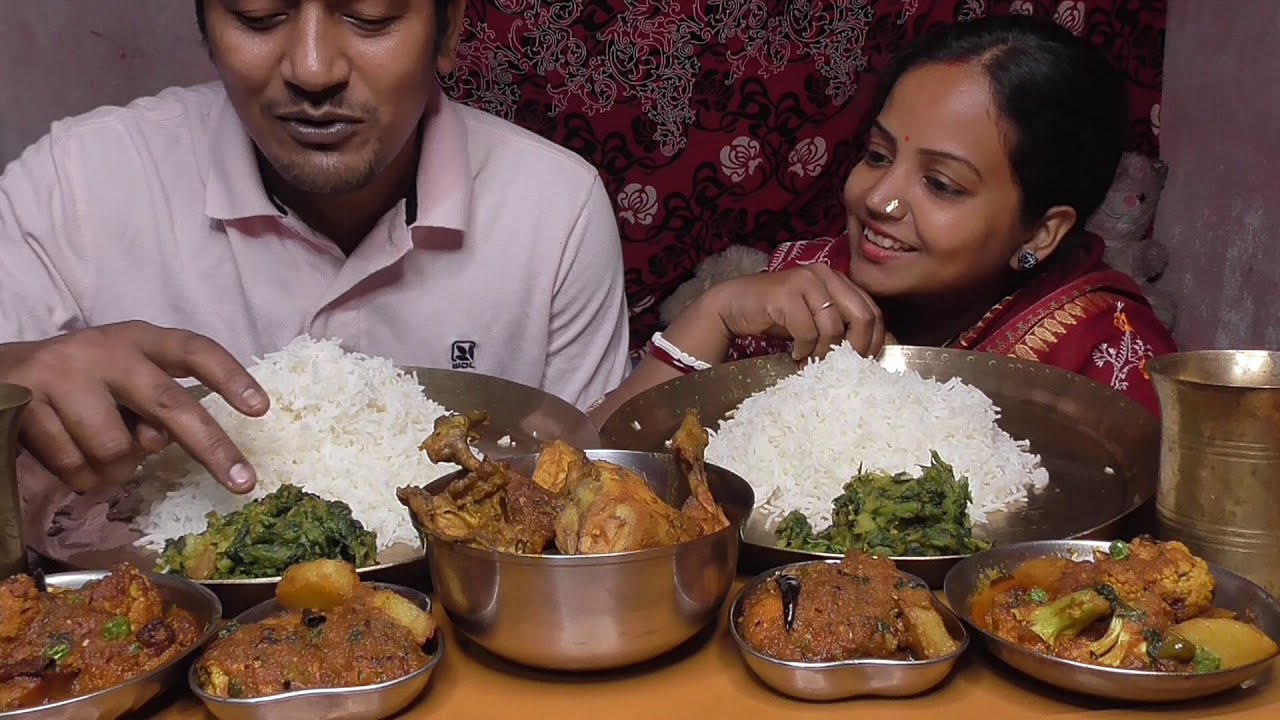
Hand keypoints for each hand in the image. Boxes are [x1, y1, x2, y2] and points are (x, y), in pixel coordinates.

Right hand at [0, 321, 268, 493]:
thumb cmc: (81, 383)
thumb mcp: (123, 380)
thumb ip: (154, 404)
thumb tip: (167, 441)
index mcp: (138, 338)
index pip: (193, 349)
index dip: (229, 377)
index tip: (260, 408)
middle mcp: (104, 350)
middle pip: (168, 405)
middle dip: (212, 448)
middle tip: (244, 484)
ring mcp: (61, 376)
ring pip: (117, 450)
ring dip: (117, 468)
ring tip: (99, 450)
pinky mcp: (26, 407)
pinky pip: (75, 467)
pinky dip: (80, 476)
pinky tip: (68, 454)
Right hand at [710, 264, 885, 359]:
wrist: (733, 305)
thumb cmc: (777, 315)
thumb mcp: (815, 319)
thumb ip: (840, 325)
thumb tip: (868, 352)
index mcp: (838, 279)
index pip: (872, 311)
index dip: (873, 341)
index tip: (861, 362)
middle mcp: (825, 274)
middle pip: (861, 317)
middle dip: (855, 349)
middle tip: (840, 367)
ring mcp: (805, 281)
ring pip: (833, 327)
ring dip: (823, 352)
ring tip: (811, 361)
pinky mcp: (785, 293)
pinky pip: (807, 330)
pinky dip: (803, 349)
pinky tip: (795, 353)